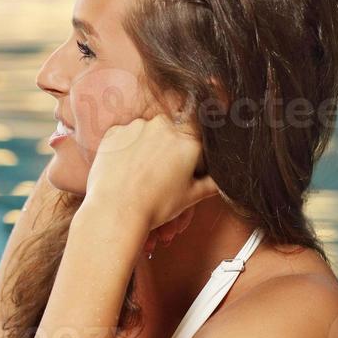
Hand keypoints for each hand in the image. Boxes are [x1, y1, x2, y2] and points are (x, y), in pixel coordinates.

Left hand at [83, 114, 220, 231]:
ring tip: (140, 174)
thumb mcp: (191, 197)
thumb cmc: (155, 206)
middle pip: (172, 133)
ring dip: (147, 147)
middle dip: (169, 150)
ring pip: (147, 133)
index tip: (184, 171)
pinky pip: (125, 136)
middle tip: (161, 175)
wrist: (116, 211)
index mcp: (188, 140)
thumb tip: (223, 180)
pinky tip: (125, 168)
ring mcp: (137, 127)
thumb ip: (211, 183)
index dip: (193, 156)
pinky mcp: (115, 131)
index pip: (198, 140)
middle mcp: (164, 126)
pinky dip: (126, 149)